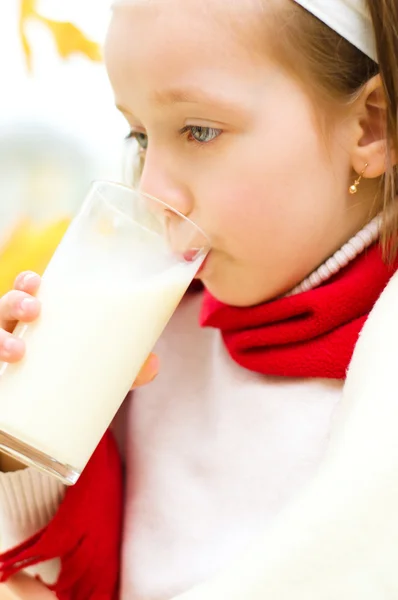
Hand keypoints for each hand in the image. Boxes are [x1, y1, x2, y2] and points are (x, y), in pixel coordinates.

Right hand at [0, 271, 158, 386]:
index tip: (38, 281)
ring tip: (18, 349)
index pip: (25, 291)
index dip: (26, 283)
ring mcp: (1, 355)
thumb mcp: (99, 368)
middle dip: (14, 302)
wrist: (52, 418)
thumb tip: (153, 364)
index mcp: (38, 320)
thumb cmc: (75, 377)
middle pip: (3, 308)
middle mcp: (14, 332)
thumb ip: (126, 367)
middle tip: (34, 310)